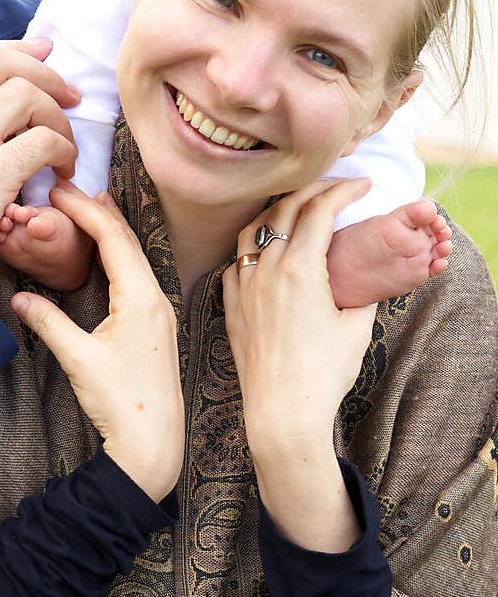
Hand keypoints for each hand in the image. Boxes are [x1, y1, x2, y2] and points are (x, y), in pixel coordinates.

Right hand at [11, 184, 182, 501]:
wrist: (153, 445)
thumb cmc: (121, 403)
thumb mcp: (78, 359)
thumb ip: (48, 322)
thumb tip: (19, 297)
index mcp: (141, 298)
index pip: (111, 238)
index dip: (83, 210)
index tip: (57, 189)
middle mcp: (156, 298)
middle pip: (125, 240)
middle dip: (96, 211)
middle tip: (64, 188)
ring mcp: (159, 312)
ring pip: (133, 256)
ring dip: (108, 230)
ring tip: (83, 206)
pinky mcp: (155, 326)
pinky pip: (136, 274)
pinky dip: (116, 253)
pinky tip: (105, 251)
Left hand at [223, 178, 376, 460]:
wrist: (282, 411)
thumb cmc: (323, 374)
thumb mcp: (356, 328)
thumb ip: (361, 294)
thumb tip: (365, 278)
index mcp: (300, 269)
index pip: (320, 210)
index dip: (343, 190)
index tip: (363, 185)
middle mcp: (266, 270)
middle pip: (285, 209)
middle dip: (313, 190)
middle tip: (335, 188)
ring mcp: (244, 286)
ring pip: (253, 230)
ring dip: (276, 211)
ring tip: (296, 209)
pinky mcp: (231, 305)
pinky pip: (236, 261)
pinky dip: (253, 246)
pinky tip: (265, 250)